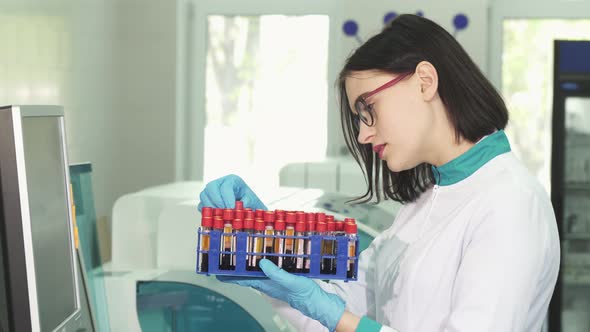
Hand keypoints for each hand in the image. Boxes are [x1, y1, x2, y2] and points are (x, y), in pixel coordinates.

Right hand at [197, 174, 266, 210]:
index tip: (232, 209)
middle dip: (217, 201)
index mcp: (232, 180)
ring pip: (204, 195)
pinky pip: (201, 205)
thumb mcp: (253, 201)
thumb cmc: (250, 202)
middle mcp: (220, 183)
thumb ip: (248, 202)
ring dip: (211, 207)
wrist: (247, 207)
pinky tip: (216, 218)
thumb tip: (239, 206)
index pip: (226, 186)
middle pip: (211, 187)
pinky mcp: (206, 201)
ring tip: (221, 216)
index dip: (227, 198)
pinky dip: (207, 212)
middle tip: (224, 212)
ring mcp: (211, 192)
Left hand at [217, 259, 344, 330]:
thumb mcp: (293, 282)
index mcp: (269, 285)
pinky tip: (264, 259)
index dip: (231, 275)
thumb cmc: (308, 296)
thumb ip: (277, 273)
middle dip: (236, 268)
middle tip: (226, 259)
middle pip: (248, 275)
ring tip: (240, 256)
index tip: (218, 271)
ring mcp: (277, 281)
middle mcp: (270, 283)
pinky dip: (263, 264)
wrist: (320, 304)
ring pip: (257, 272)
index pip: (244, 279)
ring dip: (248, 264)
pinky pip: (269, 269)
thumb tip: (262, 263)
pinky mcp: (284, 278)